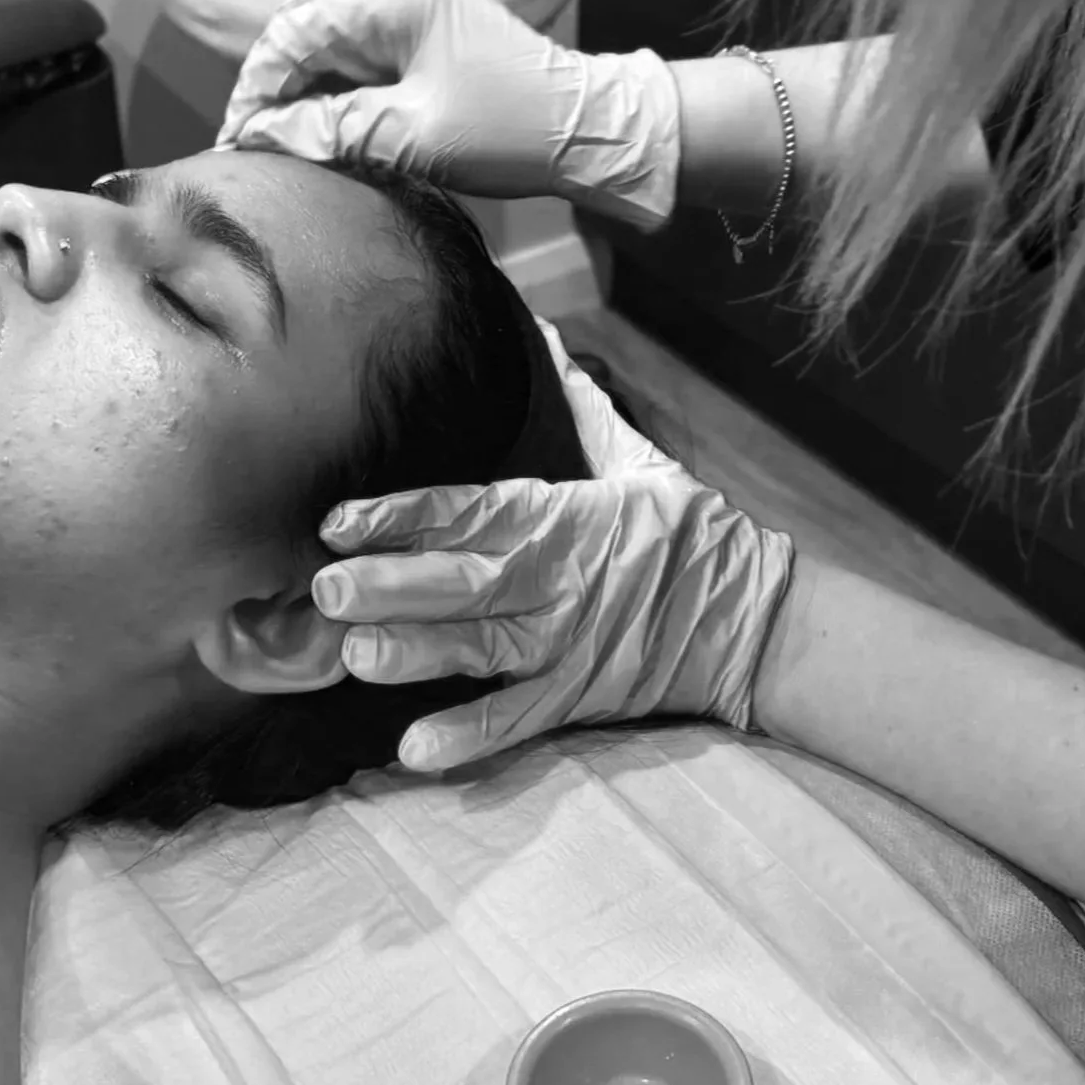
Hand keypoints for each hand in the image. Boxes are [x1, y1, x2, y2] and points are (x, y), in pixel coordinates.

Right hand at [218, 0, 682, 230]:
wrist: (590, 130)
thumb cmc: (514, 126)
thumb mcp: (410, 137)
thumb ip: (328, 131)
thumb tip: (260, 136)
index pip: (291, 32)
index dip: (254, 90)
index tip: (234, 141)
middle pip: (305, 36)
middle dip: (274, 95)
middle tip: (248, 154)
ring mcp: (410, 1)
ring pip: (328, 51)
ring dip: (303, 100)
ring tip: (279, 152)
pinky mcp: (421, 29)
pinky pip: (357, 59)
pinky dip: (335, 98)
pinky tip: (320, 137)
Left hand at [312, 328, 795, 770]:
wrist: (757, 621)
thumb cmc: (692, 535)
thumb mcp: (642, 461)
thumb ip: (582, 407)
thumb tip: (547, 333)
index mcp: (563, 516)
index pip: (470, 510)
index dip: (402, 515)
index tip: (338, 521)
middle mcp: (556, 578)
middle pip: (464, 580)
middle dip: (394, 584)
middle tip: (326, 589)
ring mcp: (565, 643)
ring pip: (480, 648)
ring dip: (418, 653)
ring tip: (356, 658)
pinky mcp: (578, 698)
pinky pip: (517, 721)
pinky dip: (469, 737)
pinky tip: (415, 752)